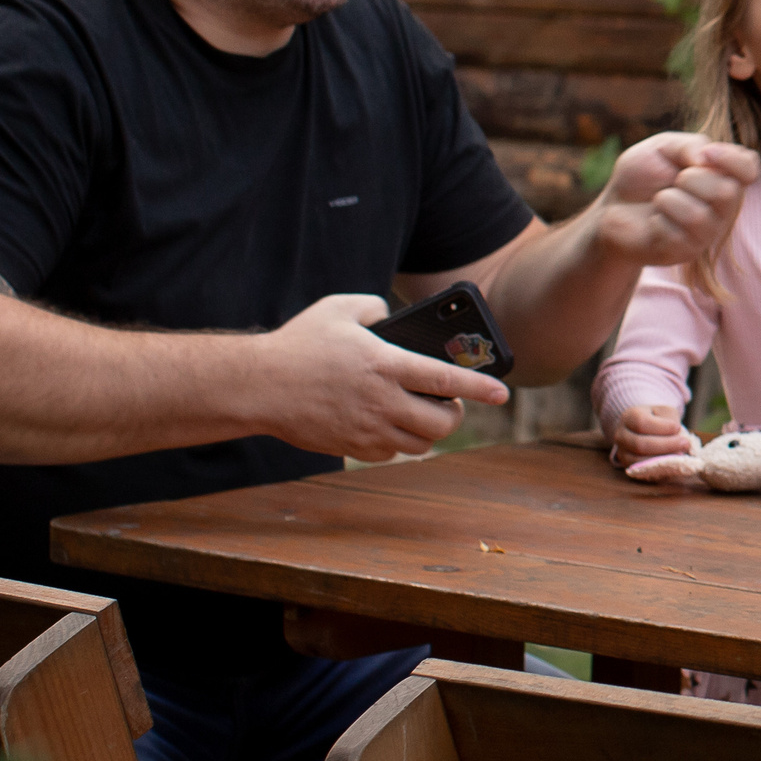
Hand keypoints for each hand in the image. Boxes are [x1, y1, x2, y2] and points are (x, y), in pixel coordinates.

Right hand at [256, 293, 509, 462]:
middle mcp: (382, 402)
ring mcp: (367, 430)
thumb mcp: (338, 307)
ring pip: (419, 444)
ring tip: (421, 413)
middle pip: (441, 423)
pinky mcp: (351, 447)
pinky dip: (398, 443)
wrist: (259, 386)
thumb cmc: (299, 343)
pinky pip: (390, 454)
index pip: (446, 380)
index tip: (502, 393)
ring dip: (428, 430)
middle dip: (454, 414)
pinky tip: (388, 424)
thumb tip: (388, 316)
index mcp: (385, 365)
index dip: (480, 387)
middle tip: (448, 402)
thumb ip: (373, 306)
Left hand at [592, 132, 759, 268]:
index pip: (749, 168)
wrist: (612, 208)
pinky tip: (654, 221)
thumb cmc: (641, 176)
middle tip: (674, 180)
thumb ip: (688, 145)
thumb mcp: (661, 148)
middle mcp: (721, 206)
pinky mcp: (686, 251)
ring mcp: (706, 232)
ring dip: (669, 201)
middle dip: (692, 180)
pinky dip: (658, 221)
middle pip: (728, 193)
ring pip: (700, 217)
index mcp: (721, 174)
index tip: (706, 154)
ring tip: (660, 200)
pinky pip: (677, 235)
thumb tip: (706, 159)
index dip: (733, 160)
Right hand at [608, 403, 693, 469]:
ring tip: (681, 454)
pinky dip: (659, 468)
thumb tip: (679, 438)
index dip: (661, 428)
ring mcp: (622, 453)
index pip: (641, 423)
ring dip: (663, 459)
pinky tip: (672, 463)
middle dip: (666, 445)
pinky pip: (642, 471)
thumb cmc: (657, 419)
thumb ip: (671, 421)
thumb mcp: (664, 413)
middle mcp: (621, 435)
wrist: (646, 430)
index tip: (678, 428)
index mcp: (629, 417)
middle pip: (640, 444)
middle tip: (685, 444)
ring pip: (639, 461)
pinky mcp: (629, 467)